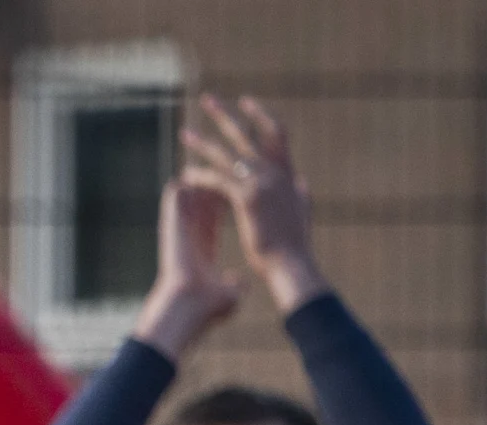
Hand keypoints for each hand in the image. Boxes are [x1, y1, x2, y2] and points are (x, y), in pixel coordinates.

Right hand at [131, 178, 244, 357]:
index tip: (234, 186)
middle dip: (210, 183)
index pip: (214, 220)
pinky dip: (180, 187)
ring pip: (188, 199)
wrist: (187, 306)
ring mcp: (179, 232)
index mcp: (203, 251)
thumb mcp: (227, 294)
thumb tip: (238, 285)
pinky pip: (175, 201)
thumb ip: (232, 286)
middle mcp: (190, 238)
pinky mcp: (171, 228)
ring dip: (195, 179)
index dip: (224, 201)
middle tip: (219, 162)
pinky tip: (186, 169)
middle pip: (201, 204)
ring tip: (200, 157)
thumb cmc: (206, 306)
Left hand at [185, 94, 324, 311]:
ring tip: (184, 133)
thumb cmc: (294, 245)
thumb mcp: (301, 213)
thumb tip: (301, 181)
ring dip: (203, 143)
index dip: (261, 115)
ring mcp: (263, 183)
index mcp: (289, 174)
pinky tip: (186, 175)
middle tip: (207, 99)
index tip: (245, 101)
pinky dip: (202, 176)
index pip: (276, 134)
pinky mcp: (248, 198)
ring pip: (228, 155)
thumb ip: (300, 194)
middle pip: (249, 134)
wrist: (293, 264)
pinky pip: (219, 180)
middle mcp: (277, 173)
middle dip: (226, 115)